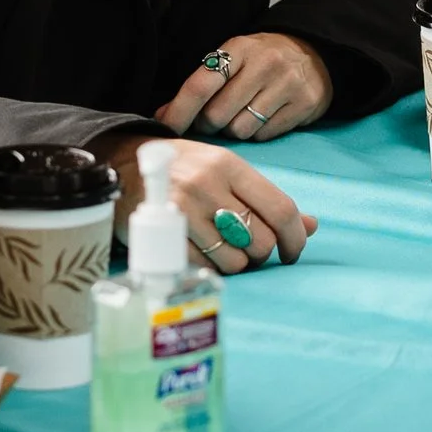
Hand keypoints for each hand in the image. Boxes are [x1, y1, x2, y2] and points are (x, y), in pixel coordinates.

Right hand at [109, 129, 315, 272]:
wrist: (120, 163)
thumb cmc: (182, 169)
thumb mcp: (224, 171)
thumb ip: (266, 198)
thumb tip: (311, 226)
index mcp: (228, 165)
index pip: (280, 209)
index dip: (295, 238)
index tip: (293, 252)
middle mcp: (207, 184)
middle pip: (260, 240)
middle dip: (261, 253)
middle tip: (248, 249)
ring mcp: (183, 211)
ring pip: (235, 260)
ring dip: (235, 263)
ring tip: (221, 248)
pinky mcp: (164, 235)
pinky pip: (205, 267)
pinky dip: (211, 268)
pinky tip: (202, 253)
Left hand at [156, 29, 334, 145]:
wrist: (315, 53)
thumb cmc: (262, 59)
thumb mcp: (233, 58)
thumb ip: (202, 85)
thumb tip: (163, 116)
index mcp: (239, 48)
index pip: (200, 85)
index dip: (179, 111)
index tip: (164, 126)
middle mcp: (265, 64)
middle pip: (218, 114)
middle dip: (208, 124)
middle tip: (213, 119)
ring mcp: (287, 85)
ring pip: (241, 129)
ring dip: (234, 130)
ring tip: (242, 115)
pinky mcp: (304, 104)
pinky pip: (264, 135)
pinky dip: (257, 133)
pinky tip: (263, 118)